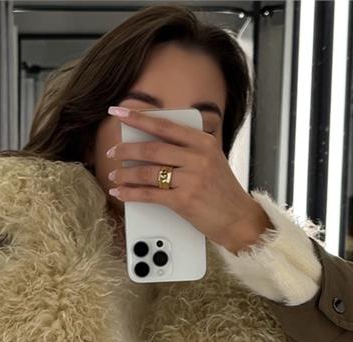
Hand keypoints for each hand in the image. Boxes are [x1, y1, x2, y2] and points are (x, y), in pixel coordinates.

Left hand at [104, 105, 270, 253]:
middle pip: (152, 148)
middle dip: (127, 149)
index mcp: (203, 142)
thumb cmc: (222, 191)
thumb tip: (151, 143)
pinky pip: (150, 194)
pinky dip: (131, 194)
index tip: (119, 111)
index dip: (138, 118)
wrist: (238, 219)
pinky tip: (121, 192)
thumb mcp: (212, 160)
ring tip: (114, 173)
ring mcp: (191, 179)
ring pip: (148, 171)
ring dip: (126, 173)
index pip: (164, 125)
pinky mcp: (184, 201)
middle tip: (113, 151)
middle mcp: (198, 157)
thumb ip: (188, 149)